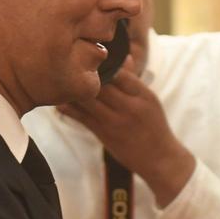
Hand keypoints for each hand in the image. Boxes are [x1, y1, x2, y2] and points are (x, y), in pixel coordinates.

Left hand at [60, 70, 196, 202]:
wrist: (160, 159)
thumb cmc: (154, 127)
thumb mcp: (150, 101)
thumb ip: (134, 81)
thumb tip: (124, 58)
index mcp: (143, 95)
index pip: (120, 72)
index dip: (103, 64)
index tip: (90, 58)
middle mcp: (130, 107)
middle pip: (102, 84)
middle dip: (85, 74)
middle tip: (69, 66)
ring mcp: (116, 121)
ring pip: (88, 99)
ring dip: (74, 90)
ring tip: (61, 81)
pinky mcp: (104, 135)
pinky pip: (82, 118)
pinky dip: (69, 108)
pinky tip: (59, 102)